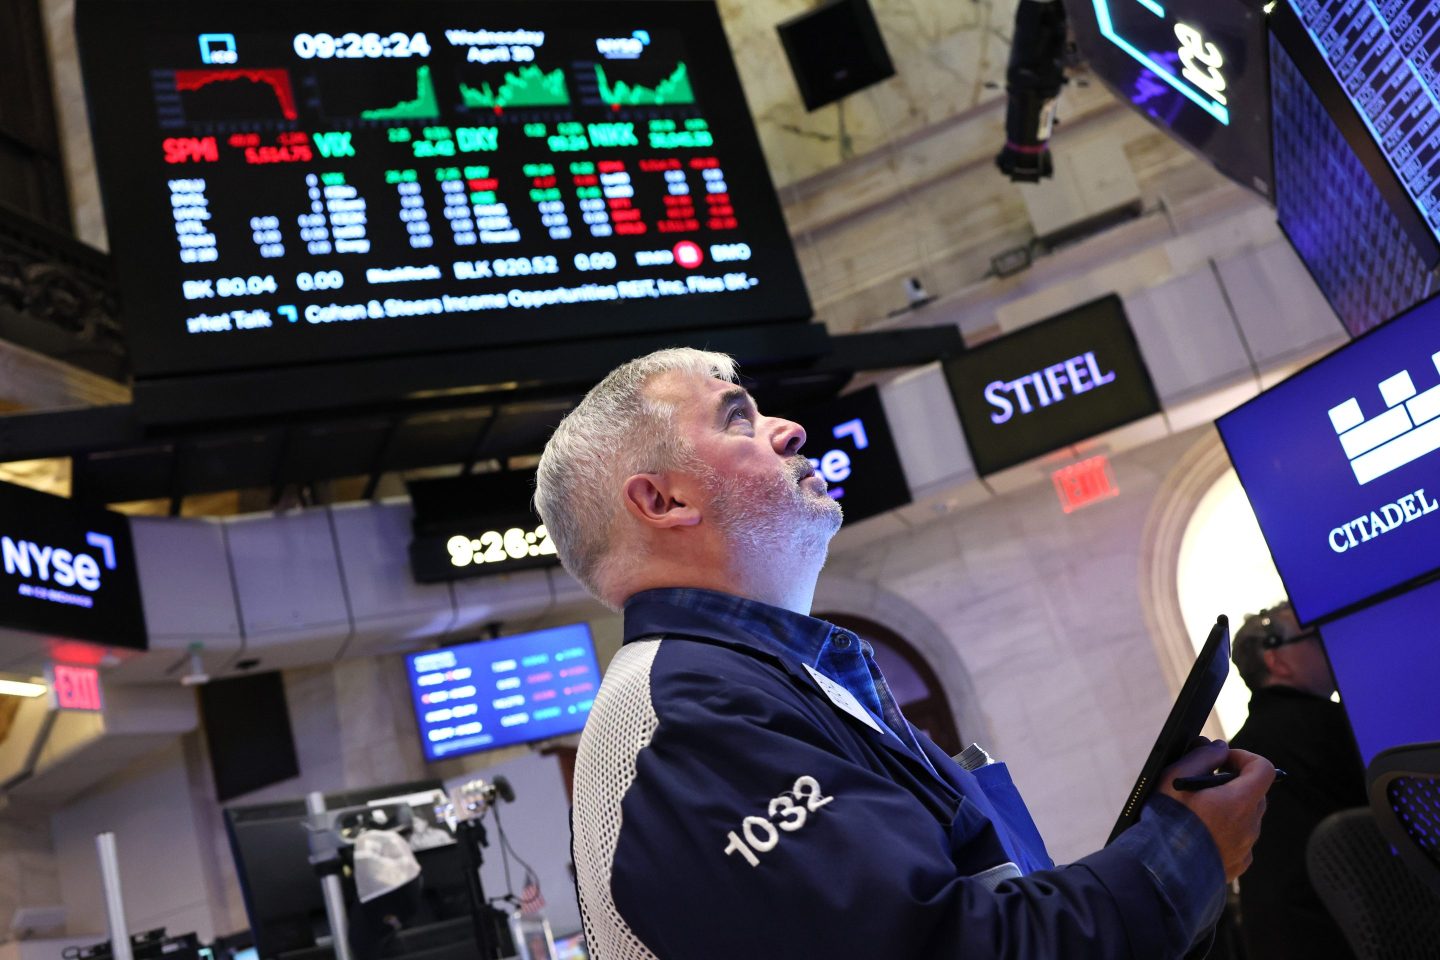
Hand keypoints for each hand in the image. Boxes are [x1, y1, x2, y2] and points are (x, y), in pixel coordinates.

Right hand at [1157, 738, 1273, 881]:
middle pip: (1255, 794)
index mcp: (1240, 802)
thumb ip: (1202, 756)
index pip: (1264, 769)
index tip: (1221, 761)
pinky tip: (1200, 835)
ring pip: (1247, 819)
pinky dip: (1226, 833)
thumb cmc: (1168, 820)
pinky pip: (1240, 842)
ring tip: (1198, 813)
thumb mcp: (1176, 777)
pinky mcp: (1237, 865)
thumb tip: (1219, 747)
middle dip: (1234, 783)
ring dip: (1230, 809)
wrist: (1161, 870)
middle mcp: (1250, 825)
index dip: (1244, 758)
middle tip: (1205, 784)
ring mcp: (1245, 848)